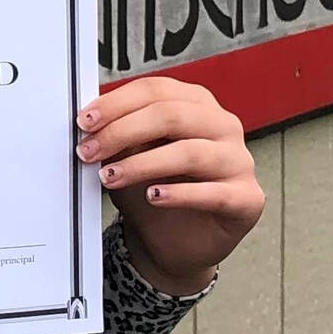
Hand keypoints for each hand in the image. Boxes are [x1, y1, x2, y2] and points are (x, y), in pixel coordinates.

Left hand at [76, 77, 262, 297]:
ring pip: (190, 152)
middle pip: (172, 115)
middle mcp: (223, 126)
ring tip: (111, 177)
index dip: (117, 103)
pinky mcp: (247, 199)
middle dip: (123, 131)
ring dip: (143, 164)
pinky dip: (179, 194)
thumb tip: (90, 123)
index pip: (156, 91)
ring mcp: (239, 161)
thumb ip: (118, 136)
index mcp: (196, 104)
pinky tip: (153, 197)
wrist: (172, 243)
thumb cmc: (153, 190)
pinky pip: (214, 193)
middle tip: (90, 151)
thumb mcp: (129, 157)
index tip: (85, 121)